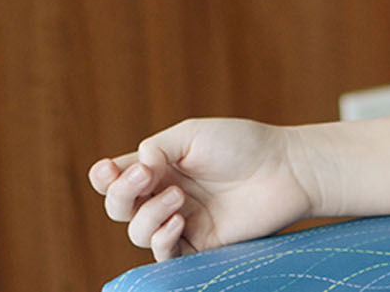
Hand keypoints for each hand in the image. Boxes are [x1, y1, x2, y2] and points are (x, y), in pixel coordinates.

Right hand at [89, 118, 319, 260]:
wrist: (285, 169)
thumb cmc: (242, 144)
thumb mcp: (191, 134)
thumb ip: (155, 149)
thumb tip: (134, 169)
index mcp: (159, 166)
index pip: (116, 178)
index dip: (104, 177)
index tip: (110, 169)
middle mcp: (164, 194)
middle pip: (118, 207)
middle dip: (121, 194)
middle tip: (147, 177)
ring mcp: (181, 221)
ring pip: (137, 231)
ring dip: (148, 213)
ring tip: (178, 197)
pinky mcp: (199, 244)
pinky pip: (164, 254)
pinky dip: (161, 239)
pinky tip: (177, 220)